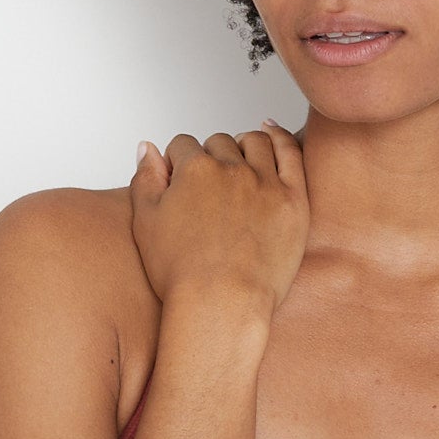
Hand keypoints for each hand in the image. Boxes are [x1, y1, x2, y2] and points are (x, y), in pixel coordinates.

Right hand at [129, 120, 307, 317]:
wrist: (222, 304)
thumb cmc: (182, 273)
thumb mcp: (145, 222)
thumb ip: (145, 178)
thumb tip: (149, 148)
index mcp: (193, 170)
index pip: (182, 145)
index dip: (179, 162)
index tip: (181, 178)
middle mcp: (230, 169)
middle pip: (219, 143)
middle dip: (211, 156)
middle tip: (210, 183)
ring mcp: (265, 182)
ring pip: (255, 142)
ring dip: (243, 145)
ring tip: (240, 160)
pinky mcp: (293, 199)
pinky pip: (290, 154)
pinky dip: (280, 138)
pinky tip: (272, 134)